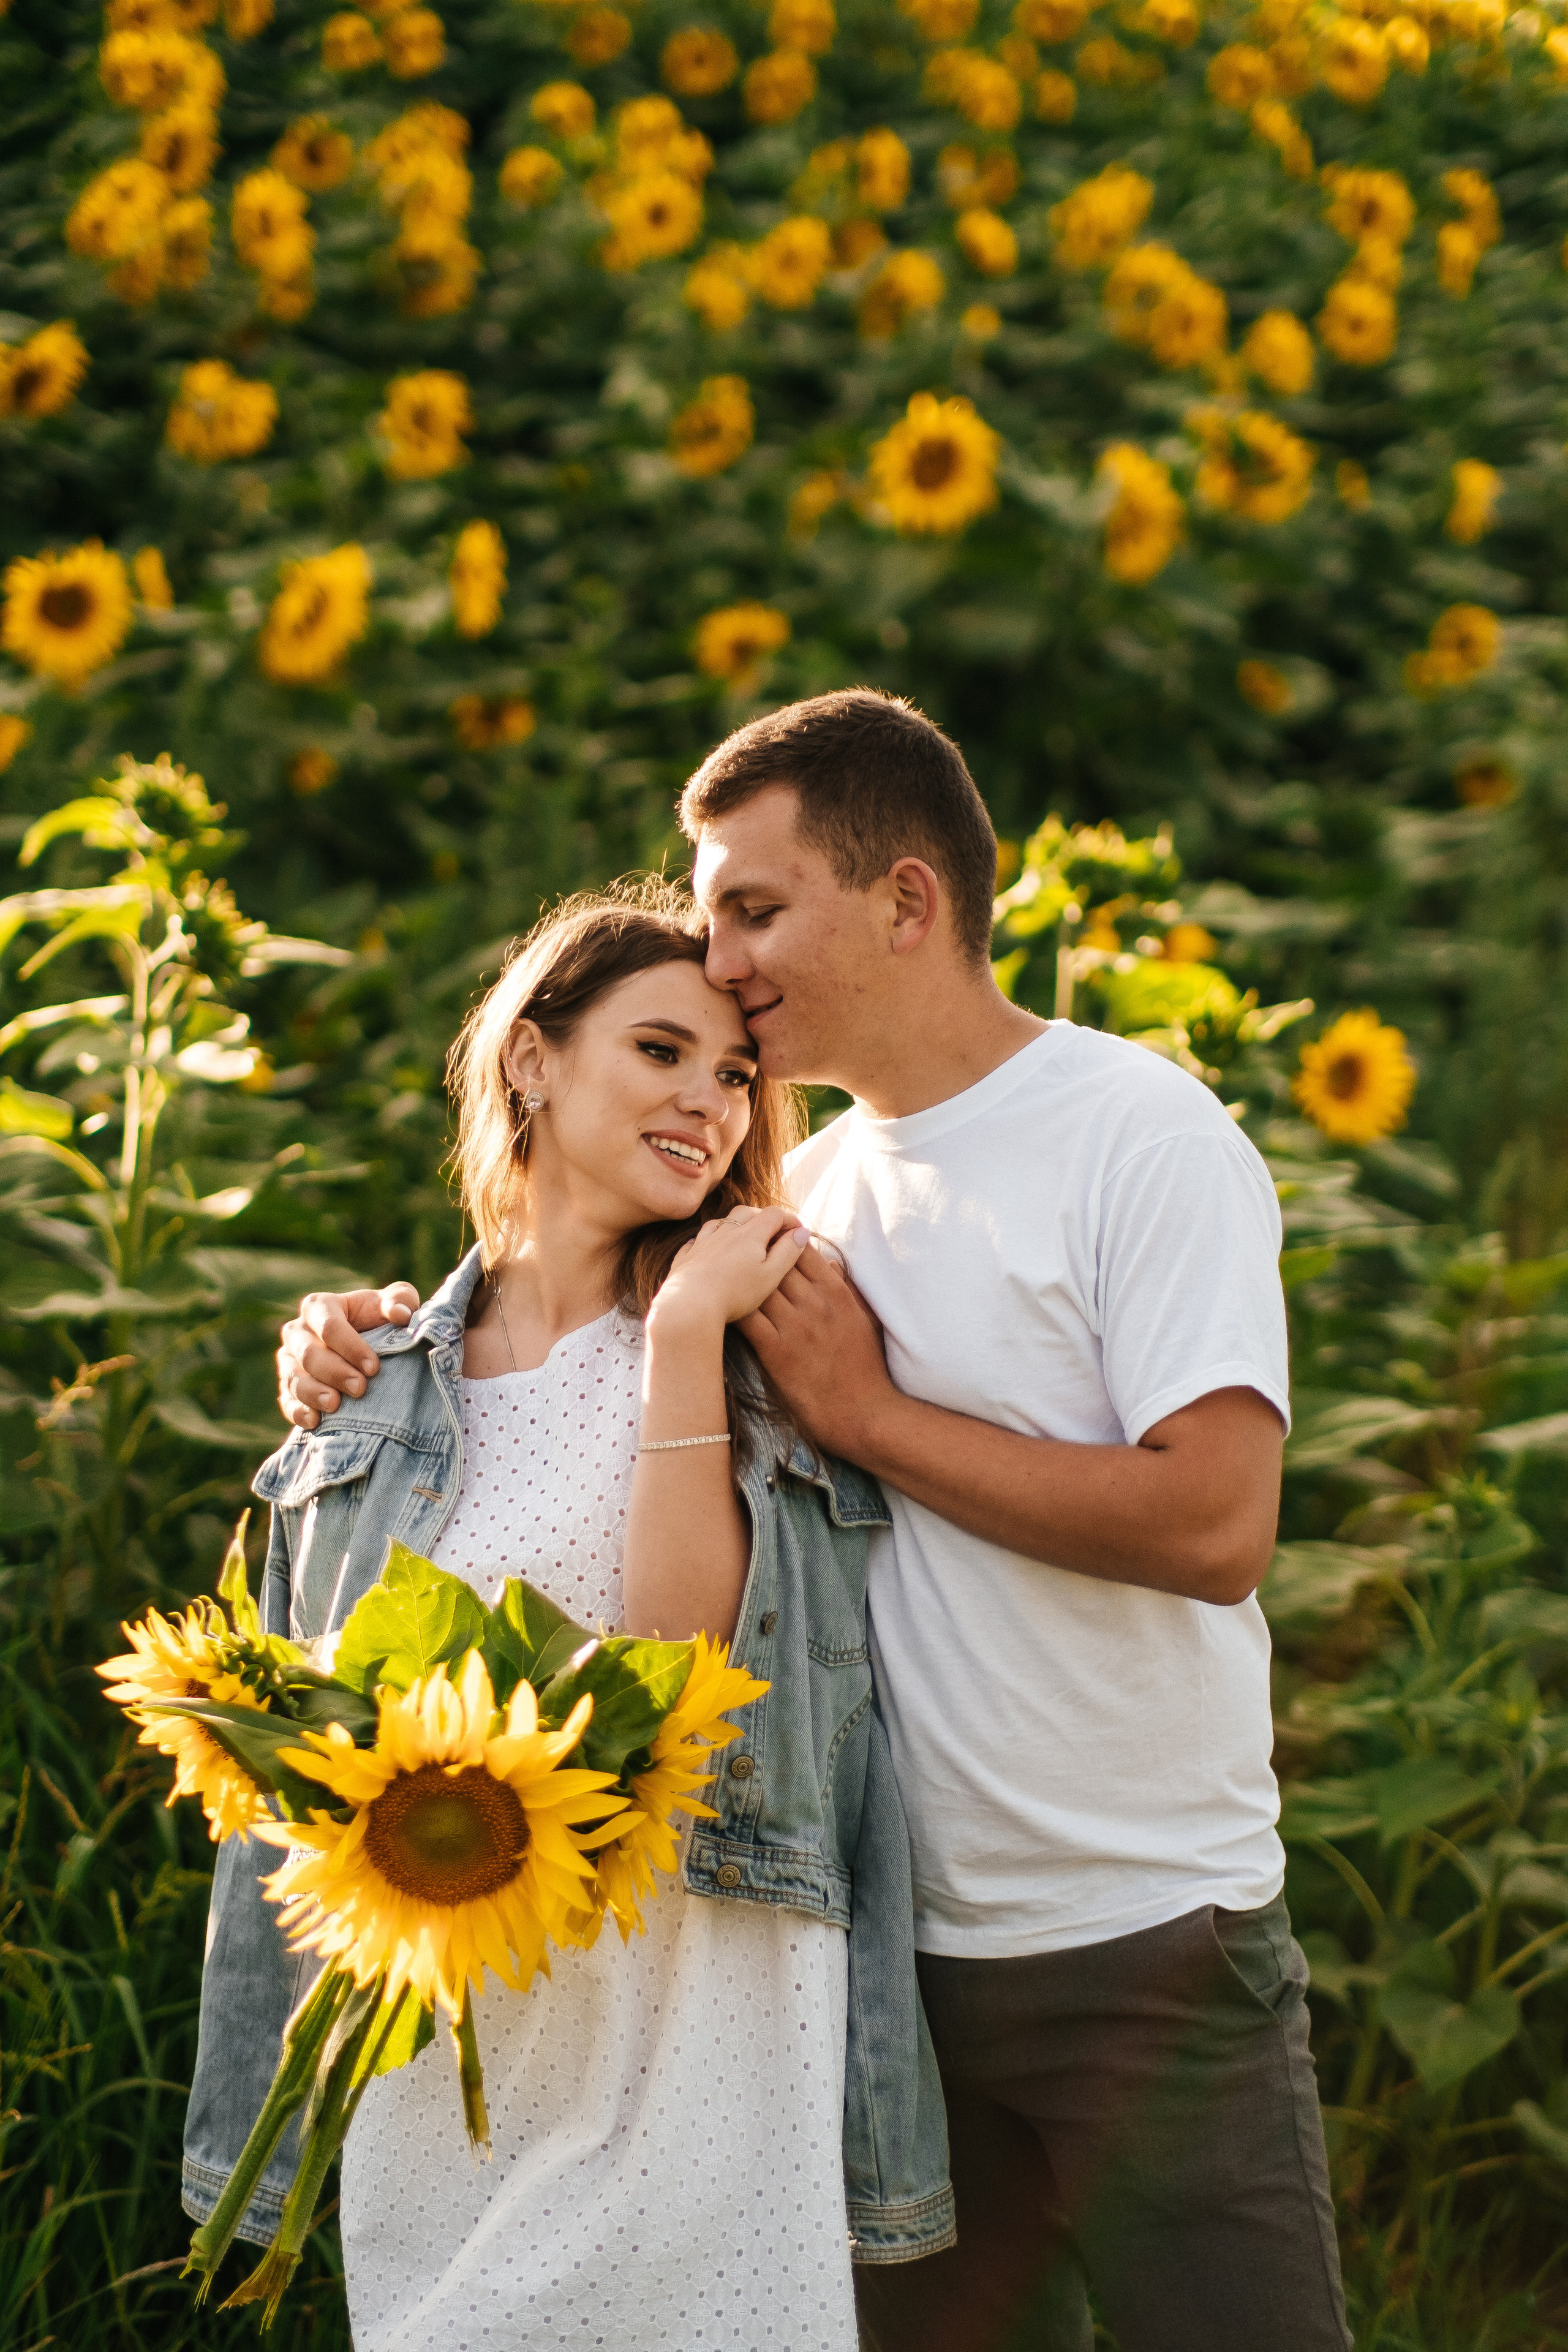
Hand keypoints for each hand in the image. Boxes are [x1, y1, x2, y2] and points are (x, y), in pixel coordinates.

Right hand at [276, 1283, 421, 1429]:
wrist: (368, 1347)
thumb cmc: (380, 1319)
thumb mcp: (396, 1303)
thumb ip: (400, 1300)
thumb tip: (400, 1314)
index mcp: (319, 1306)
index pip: (329, 1326)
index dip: (351, 1347)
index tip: (373, 1367)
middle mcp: (297, 1331)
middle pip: (309, 1354)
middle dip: (335, 1372)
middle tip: (360, 1388)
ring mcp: (289, 1360)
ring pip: (293, 1377)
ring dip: (313, 1393)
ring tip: (335, 1405)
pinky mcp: (287, 1386)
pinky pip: (286, 1400)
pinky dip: (298, 1411)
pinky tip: (314, 1420)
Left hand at [650, 1205, 808, 1335]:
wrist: (691, 1305)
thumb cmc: (735, 1293)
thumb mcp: (771, 1275)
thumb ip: (788, 1252)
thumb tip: (802, 1232)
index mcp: (750, 1234)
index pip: (774, 1215)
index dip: (790, 1219)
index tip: (799, 1230)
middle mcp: (725, 1231)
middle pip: (747, 1212)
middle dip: (763, 1217)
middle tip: (774, 1231)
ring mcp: (703, 1242)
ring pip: (721, 1222)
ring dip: (735, 1224)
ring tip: (743, 1236)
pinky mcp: (686, 1256)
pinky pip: (697, 1240)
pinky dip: (708, 1239)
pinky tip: (709, 1248)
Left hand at [739, 1244, 897, 1459]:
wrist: (862, 1411)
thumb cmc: (865, 1366)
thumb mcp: (863, 1318)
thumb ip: (846, 1286)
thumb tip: (830, 1261)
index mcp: (836, 1292)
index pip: (802, 1252)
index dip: (781, 1245)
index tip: (767, 1247)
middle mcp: (815, 1303)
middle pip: (775, 1265)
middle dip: (756, 1259)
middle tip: (737, 1258)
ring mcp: (795, 1326)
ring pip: (757, 1288)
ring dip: (739, 1282)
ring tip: (723, 1279)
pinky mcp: (776, 1350)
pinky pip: (748, 1318)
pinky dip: (732, 1309)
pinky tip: (720, 1306)